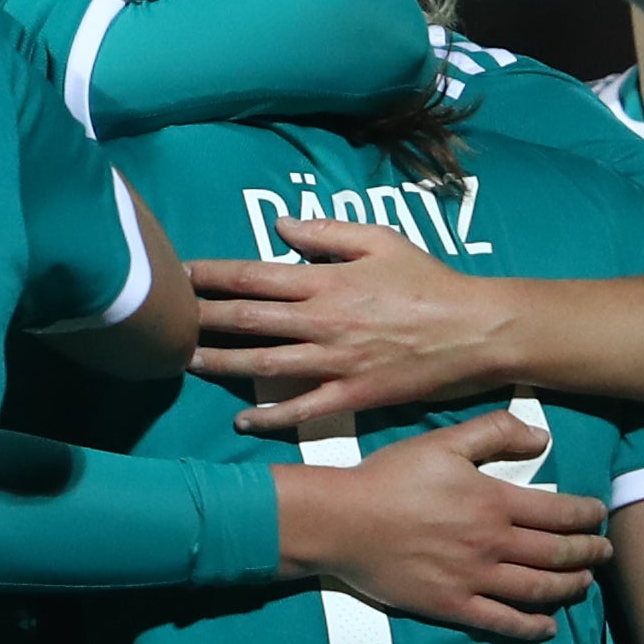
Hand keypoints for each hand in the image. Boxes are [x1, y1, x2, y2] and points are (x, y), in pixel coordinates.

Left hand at [191, 219, 528, 431]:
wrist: (476, 330)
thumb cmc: (430, 280)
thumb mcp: (381, 240)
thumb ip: (326, 231)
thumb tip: (279, 225)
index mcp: (327, 281)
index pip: (255, 276)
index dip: (213, 276)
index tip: (182, 276)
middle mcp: (323, 321)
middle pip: (248, 320)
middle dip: (204, 319)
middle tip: (167, 320)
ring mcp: (335, 362)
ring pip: (264, 365)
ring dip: (221, 364)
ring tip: (187, 362)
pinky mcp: (352, 396)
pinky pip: (302, 409)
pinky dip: (270, 415)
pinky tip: (242, 418)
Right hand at [271, 410, 608, 642]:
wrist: (342, 521)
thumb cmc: (390, 477)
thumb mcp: (444, 441)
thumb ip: (496, 432)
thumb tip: (542, 438)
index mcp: (495, 502)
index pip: (560, 513)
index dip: (587, 515)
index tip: (599, 515)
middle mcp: (492, 544)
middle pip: (557, 554)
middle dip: (589, 553)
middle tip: (603, 552)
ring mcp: (473, 579)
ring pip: (538, 589)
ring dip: (569, 588)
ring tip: (584, 584)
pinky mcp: (451, 605)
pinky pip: (501, 622)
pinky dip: (530, 627)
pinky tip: (547, 627)